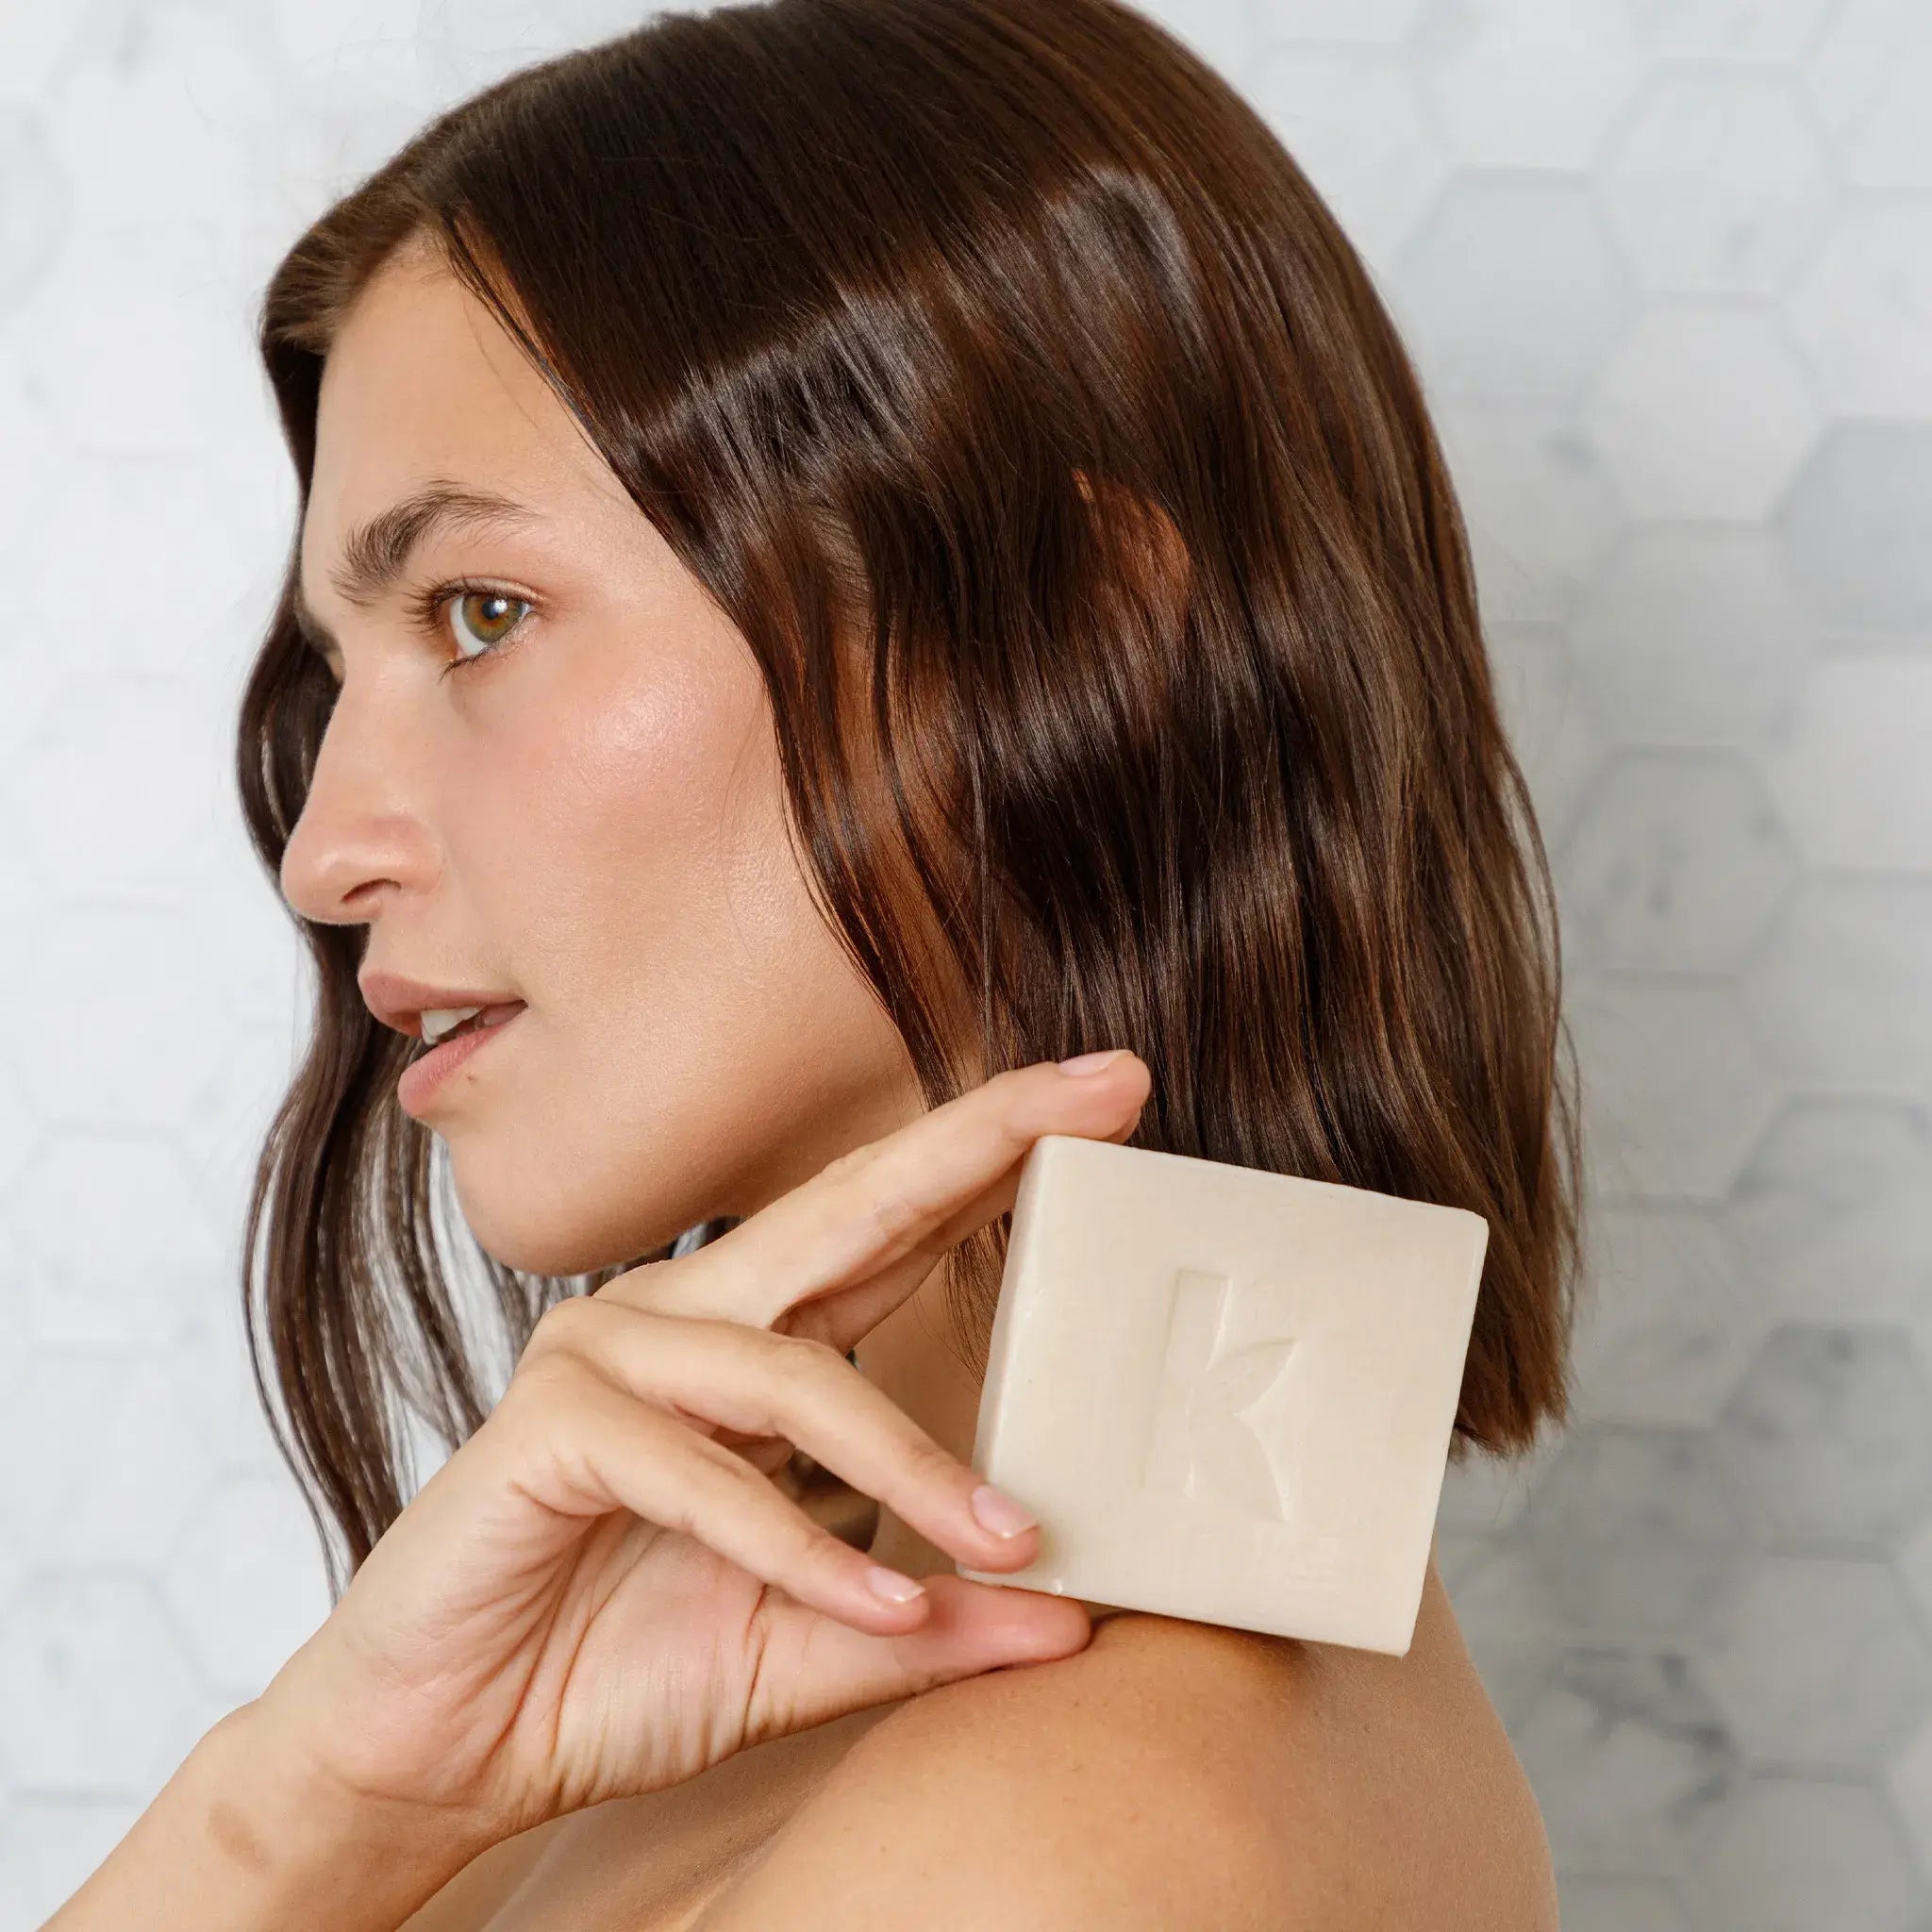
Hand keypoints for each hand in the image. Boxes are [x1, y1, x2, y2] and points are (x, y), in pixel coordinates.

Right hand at [246, 1051, 1149, 1850]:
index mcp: (744, 1338)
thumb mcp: (807, 1647)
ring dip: (911, 1467)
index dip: (991, 1163)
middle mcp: (681, 1315)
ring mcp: (607, 1355)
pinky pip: (699, 1473)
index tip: (1110, 1106)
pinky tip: (874, 1607)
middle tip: (1109, 1089)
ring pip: (793, 1375)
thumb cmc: (609, 1670)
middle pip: (849, 1208)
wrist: (443, 1754)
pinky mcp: (549, 1426)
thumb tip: (1071, 1620)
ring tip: (1009, 1541)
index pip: (887, 1231)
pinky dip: (793, 1545)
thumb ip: (925, 1626)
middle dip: (980, 1144)